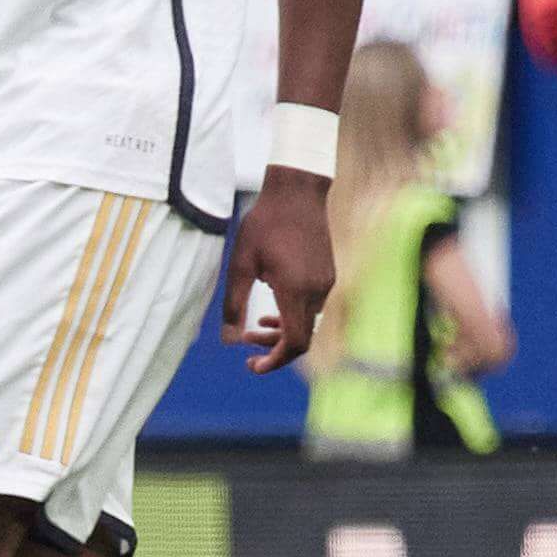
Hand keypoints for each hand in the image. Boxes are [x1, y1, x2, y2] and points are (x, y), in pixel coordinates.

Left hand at [225, 169, 336, 369]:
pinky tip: (273, 308)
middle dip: (274, 348)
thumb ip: (234, 304)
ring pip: (307, 324)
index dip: (275, 361)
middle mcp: (316, 291)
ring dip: (282, 331)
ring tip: (256, 327)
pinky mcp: (328, 275)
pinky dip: (293, 316)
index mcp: (295, 291)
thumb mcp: (240, 264)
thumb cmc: (264, 224)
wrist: (297, 192)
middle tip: (246, 346)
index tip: (253, 365)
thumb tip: (228, 340)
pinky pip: (312, 308)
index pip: (294, 344)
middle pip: (301, 339)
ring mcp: (325, 283)